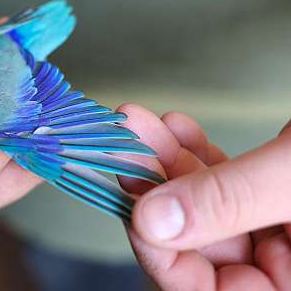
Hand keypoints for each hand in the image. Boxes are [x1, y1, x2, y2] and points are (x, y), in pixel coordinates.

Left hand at [120, 105, 290, 289]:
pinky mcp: (272, 192)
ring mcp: (276, 227)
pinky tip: (177, 128)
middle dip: (155, 188)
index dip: (159, 251)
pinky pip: (223, 182)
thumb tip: (152, 219)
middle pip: (197, 242)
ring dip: (167, 162)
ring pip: (203, 205)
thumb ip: (229, 200)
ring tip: (140, 125)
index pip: (204, 289)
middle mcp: (282, 266)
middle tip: (126, 148)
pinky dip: (197, 154)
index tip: (130, 202)